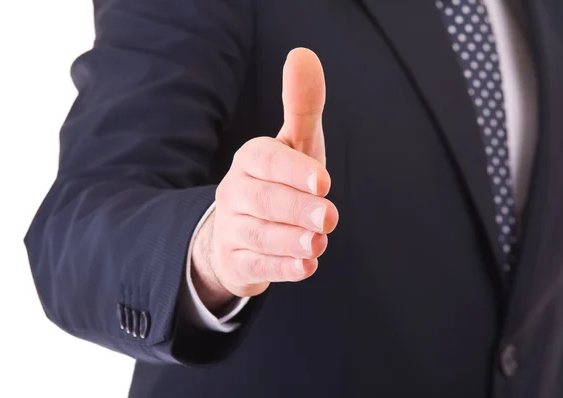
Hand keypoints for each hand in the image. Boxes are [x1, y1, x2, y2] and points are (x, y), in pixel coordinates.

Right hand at [191, 48, 338, 311]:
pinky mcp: (237, 260)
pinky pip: (256, 265)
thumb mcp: (294, 145)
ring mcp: (233, 228)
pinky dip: (281, 268)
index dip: (291, 170)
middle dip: (297, 208)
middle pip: (262, 200)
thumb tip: (303, 54)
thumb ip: (301, 105)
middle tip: (329, 217)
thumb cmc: (279, 181)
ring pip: (258, 235)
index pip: (264, 160)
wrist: (243, 228)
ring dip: (289, 241)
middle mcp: (236, 192)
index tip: (322, 181)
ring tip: (317, 244)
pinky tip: (305, 268)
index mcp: (251, 160)